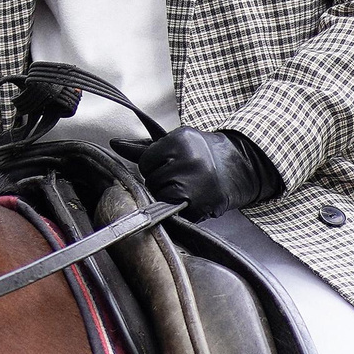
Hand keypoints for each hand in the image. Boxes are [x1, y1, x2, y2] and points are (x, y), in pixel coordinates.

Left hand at [132, 127, 281, 218]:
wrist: (239, 166)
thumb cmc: (201, 154)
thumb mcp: (174, 143)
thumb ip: (143, 148)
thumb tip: (113, 144)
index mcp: (180, 142)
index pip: (145, 162)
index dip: (153, 166)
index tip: (168, 164)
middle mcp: (189, 161)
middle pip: (151, 180)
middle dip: (160, 180)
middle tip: (180, 176)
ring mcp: (196, 184)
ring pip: (160, 196)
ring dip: (168, 195)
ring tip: (186, 186)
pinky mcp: (200, 204)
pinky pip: (172, 211)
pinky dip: (177, 208)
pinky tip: (190, 198)